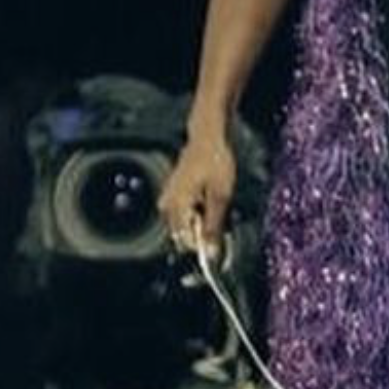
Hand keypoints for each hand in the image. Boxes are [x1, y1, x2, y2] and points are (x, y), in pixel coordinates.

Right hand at [159, 126, 235, 262]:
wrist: (209, 136)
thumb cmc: (215, 162)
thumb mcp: (220, 197)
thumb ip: (213, 226)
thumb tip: (210, 253)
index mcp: (176, 206)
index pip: (184, 241)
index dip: (203, 245)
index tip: (219, 243)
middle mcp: (167, 202)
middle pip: (182, 233)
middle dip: (201, 233)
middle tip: (220, 218)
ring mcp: (169, 195)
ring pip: (183, 222)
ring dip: (200, 222)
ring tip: (215, 205)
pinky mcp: (174, 190)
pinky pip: (183, 211)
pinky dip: (197, 212)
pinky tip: (208, 200)